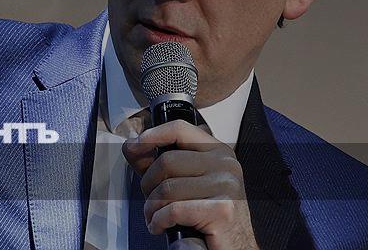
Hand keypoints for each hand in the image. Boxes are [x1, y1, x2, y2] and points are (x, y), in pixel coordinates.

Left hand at [122, 120, 258, 249]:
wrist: (236, 246)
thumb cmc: (211, 217)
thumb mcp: (187, 182)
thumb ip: (161, 164)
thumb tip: (131, 146)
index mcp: (218, 152)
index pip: (179, 129)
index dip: (152, 135)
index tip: (134, 146)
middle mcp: (225, 164)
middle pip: (166, 161)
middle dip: (148, 185)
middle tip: (151, 201)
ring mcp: (226, 186)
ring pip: (167, 188)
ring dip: (151, 208)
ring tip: (155, 217)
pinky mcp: (221, 210)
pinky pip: (174, 210)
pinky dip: (159, 221)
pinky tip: (161, 226)